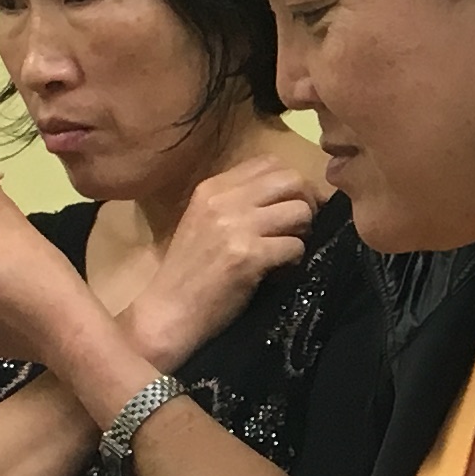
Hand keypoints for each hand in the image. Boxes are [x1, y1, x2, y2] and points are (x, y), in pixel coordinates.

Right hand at [126, 157, 326, 368]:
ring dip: (303, 233)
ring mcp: (235, 227)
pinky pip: (295, 246)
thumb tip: (290, 194)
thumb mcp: (206, 222)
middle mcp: (223, 200)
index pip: (269, 162)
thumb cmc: (189, 272)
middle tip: (302, 227)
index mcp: (211, 187)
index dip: (292, 183)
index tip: (295, 204)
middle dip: (306, 202)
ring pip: (299, 211)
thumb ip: (239, 203)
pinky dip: (295, 260)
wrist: (168, 313)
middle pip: (291, 179)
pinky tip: (279, 271)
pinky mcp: (248, 256)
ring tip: (288, 251)